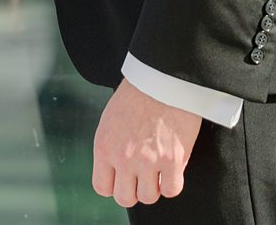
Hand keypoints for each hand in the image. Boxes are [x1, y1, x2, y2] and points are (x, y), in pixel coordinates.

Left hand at [93, 79, 200, 207]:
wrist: (161, 77)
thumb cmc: (137, 95)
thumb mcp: (111, 120)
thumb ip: (111, 147)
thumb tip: (117, 171)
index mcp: (104, 146)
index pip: (102, 187)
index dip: (115, 186)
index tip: (125, 178)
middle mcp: (123, 157)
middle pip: (125, 198)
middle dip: (135, 190)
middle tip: (144, 176)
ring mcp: (148, 160)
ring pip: (149, 197)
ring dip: (154, 186)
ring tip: (159, 169)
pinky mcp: (172, 160)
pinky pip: (171, 190)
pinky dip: (172, 183)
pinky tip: (173, 169)